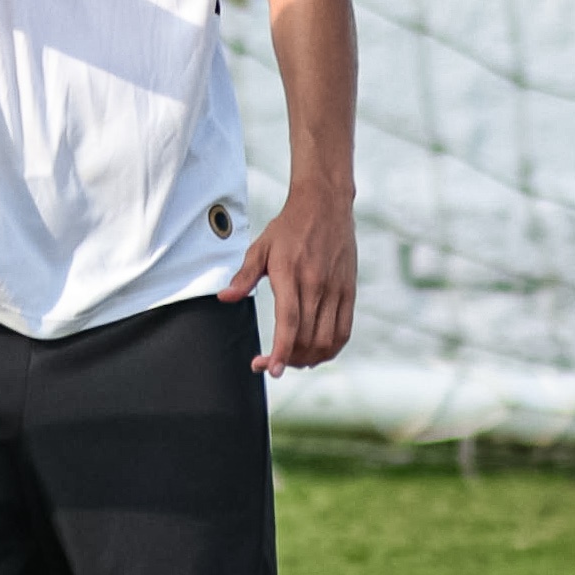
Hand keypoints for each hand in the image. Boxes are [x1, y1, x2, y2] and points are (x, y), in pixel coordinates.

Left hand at [227, 182, 357, 371]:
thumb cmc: (289, 227)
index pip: (289, 323)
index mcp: (291, 276)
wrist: (325, 206)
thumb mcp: (260, 247)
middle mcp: (317, 286)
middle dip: (288, 360)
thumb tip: (224, 298)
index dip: (280, 350)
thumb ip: (243, 276)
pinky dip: (331, 349)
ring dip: (309, 359)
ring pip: (328, 339)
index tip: (269, 369)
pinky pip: (344, 330)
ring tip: (290, 360)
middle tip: (268, 363)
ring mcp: (337, 290)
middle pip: (308, 338)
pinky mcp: (349, 292)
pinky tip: (314, 353)